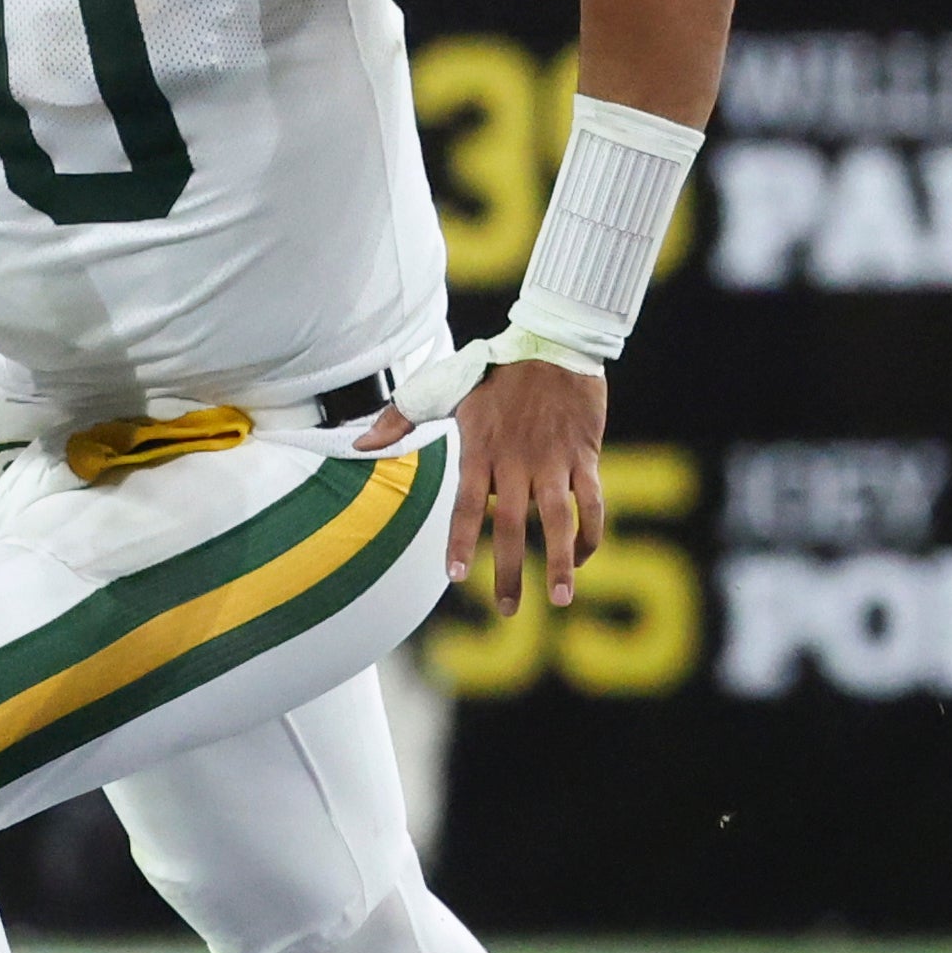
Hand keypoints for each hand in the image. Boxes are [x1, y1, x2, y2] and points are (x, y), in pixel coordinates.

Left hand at [358, 357, 603, 613]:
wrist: (552, 341)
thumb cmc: (493, 368)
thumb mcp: (441, 387)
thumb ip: (400, 419)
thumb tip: (359, 443)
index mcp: (480, 450)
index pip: (467, 506)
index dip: (462, 541)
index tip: (456, 577)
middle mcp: (516, 461)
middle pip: (513, 526)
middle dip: (512, 572)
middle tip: (507, 611)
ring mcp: (553, 461)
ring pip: (559, 520)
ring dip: (561, 563)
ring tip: (562, 600)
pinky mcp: (584, 455)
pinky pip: (592, 502)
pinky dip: (590, 533)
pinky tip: (581, 558)